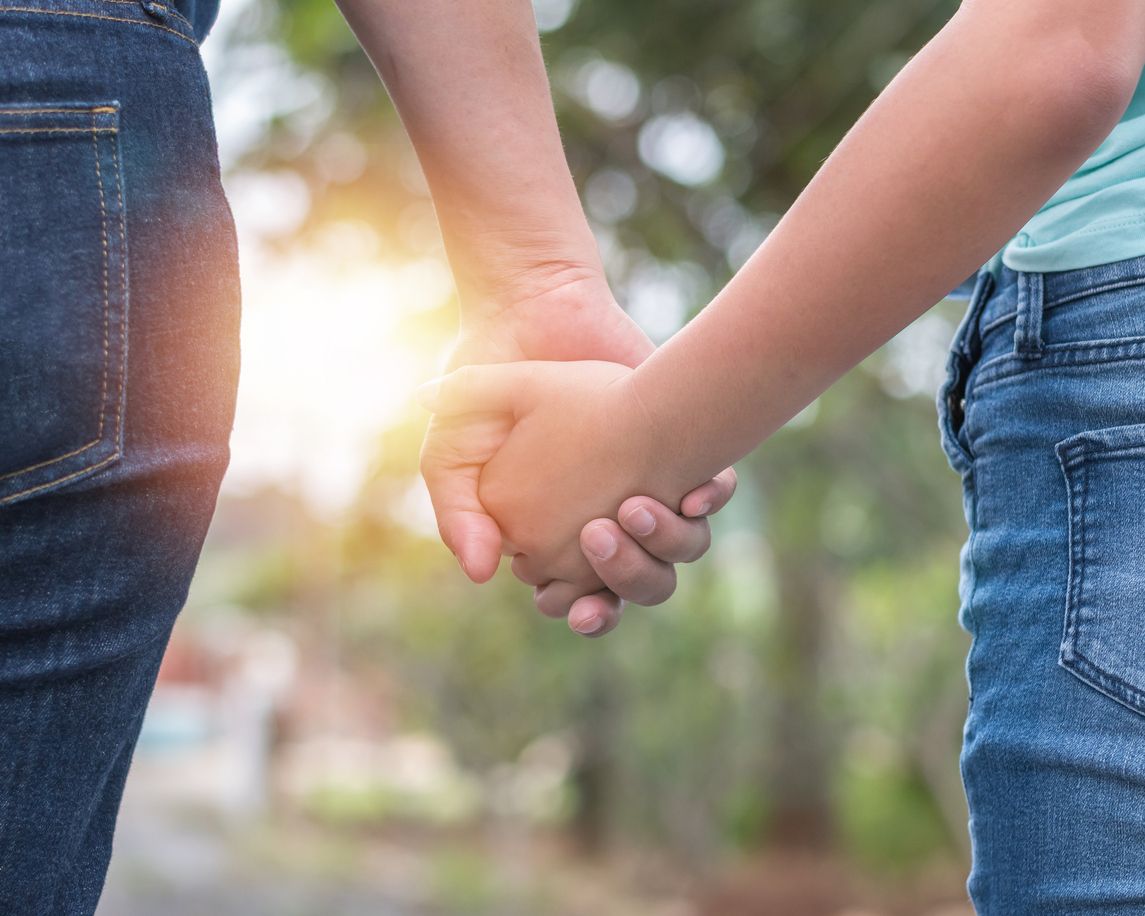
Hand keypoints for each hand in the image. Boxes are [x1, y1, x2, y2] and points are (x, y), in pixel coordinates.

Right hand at [420, 359, 719, 629]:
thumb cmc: (485, 395)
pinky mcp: (681, 446)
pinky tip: (696, 491)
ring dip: (666, 543)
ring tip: (635, 508)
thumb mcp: (451, 456)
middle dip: (630, 581)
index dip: (590, 613)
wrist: (529, 318)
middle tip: (603, 540)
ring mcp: (650, 485)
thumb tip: (480, 575)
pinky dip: (710, 498)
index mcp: (561, 537)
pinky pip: (712, 494)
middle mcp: (612, 519)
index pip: (587, 599)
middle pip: (640, 585)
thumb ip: (457, 516)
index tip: (583, 608)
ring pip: (680, 549)